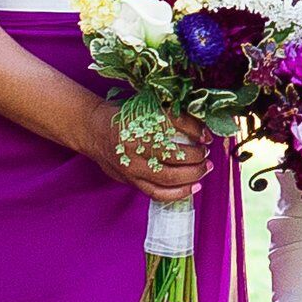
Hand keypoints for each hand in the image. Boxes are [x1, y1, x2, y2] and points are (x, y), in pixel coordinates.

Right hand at [78, 99, 211, 200]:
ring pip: (167, 178)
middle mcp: (134, 146)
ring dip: (192, 176)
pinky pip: (157, 193)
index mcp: (139, 123)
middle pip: (173, 157)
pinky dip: (178, 193)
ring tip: (205, 169)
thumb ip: (175, 118)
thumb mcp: (147, 108)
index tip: (207, 137)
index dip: (196, 131)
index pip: (174, 126)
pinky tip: (193, 187)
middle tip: (207, 154)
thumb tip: (204, 134)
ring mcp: (131, 167)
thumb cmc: (125, 117)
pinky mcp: (130, 180)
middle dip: (196, 158)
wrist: (94, 130)